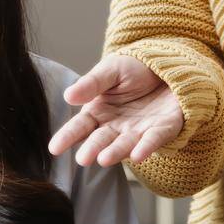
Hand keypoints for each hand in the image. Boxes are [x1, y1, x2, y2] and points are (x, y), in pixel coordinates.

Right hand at [48, 53, 184, 166]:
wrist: (169, 64)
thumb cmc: (135, 68)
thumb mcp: (110, 70)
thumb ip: (91, 84)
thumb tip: (68, 96)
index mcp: (100, 111)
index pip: (80, 126)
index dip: (68, 136)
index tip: (54, 148)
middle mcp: (117, 126)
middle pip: (101, 139)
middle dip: (92, 149)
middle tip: (82, 159)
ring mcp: (140, 129)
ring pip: (126, 144)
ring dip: (116, 152)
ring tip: (104, 159)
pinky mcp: (164, 128)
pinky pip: (154, 139)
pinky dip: (147, 147)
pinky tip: (139, 155)